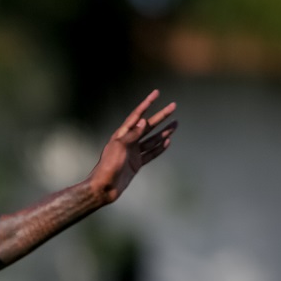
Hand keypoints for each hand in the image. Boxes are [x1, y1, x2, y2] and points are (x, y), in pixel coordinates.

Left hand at [88, 90, 177, 204]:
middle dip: (160, 116)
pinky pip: (150, 153)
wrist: (104, 188)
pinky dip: (159, 147)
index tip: (156, 93)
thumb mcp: (119, 147)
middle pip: (147, 126)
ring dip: (163, 131)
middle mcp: (128, 142)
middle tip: (173, 106)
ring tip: (176, 124)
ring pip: (152, 139)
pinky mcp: (136, 164)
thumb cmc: (108, 166)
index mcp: (121, 135)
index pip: (136, 115)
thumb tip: (143, 121)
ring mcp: (133, 153)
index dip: (146, 103)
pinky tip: (168, 141)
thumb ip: (132, 134)